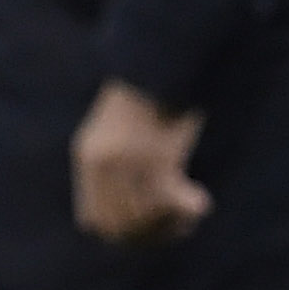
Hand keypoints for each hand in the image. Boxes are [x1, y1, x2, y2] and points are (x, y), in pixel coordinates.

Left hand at [71, 78, 208, 246]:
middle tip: (180, 225)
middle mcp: (101, 164)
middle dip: (150, 234)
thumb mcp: (123, 128)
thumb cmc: (152, 91)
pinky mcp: (155, 157)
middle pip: (119, 227)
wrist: (163, 55)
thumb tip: (140, 212)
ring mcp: (127, 162)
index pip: (93, 221)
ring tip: (193, 211)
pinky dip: (186, 211)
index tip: (151, 228)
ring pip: (145, 219)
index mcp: (87, 155)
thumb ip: (120, 166)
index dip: (121, 232)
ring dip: (171, 224)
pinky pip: (167, 203)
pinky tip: (201, 202)